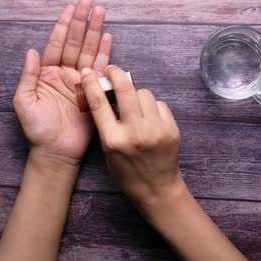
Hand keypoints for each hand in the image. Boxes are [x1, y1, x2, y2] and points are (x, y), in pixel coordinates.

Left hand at [13, 0, 111, 166]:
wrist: (56, 151)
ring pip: (89, 51)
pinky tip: (108, 38)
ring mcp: (80, 82)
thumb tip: (31, 51)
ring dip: (95, 32)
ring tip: (101, 13)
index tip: (71, 7)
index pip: (57, 43)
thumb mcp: (24, 102)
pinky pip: (101, 70)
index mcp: (47, 73)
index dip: (64, 25)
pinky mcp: (94, 92)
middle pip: (75, 42)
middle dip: (82, 22)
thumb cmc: (37, 129)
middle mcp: (64, 74)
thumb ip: (28, 76)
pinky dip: (105, 54)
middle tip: (90, 2)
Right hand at [79, 65, 183, 206]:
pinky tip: (149, 118)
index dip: (91, 84)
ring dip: (136, 94)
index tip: (88, 73)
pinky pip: (159, 104)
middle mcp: (135, 132)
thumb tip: (105, 94)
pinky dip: (152, 107)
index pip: (99, 103)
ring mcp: (156, 130)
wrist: (158, 190)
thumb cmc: (127, 173)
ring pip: (144, 94)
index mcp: (113, 140)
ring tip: (134, 105)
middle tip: (112, 70)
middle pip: (125, 89)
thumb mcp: (107, 151)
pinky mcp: (171, 129)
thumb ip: (106, 125)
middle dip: (116, 74)